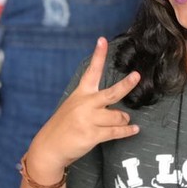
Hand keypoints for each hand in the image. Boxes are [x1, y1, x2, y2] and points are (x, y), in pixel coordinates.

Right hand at [24, 38, 139, 182]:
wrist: (49, 148)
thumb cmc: (65, 125)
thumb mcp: (74, 106)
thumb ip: (92, 101)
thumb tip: (116, 103)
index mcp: (81, 94)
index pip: (91, 71)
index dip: (98, 55)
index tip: (103, 40)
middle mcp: (85, 104)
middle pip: (112, 93)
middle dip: (126, 85)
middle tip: (136, 76)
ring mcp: (88, 120)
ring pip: (118, 116)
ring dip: (124, 119)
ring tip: (124, 121)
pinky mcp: (92, 135)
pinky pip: (116, 132)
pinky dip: (127, 131)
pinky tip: (134, 129)